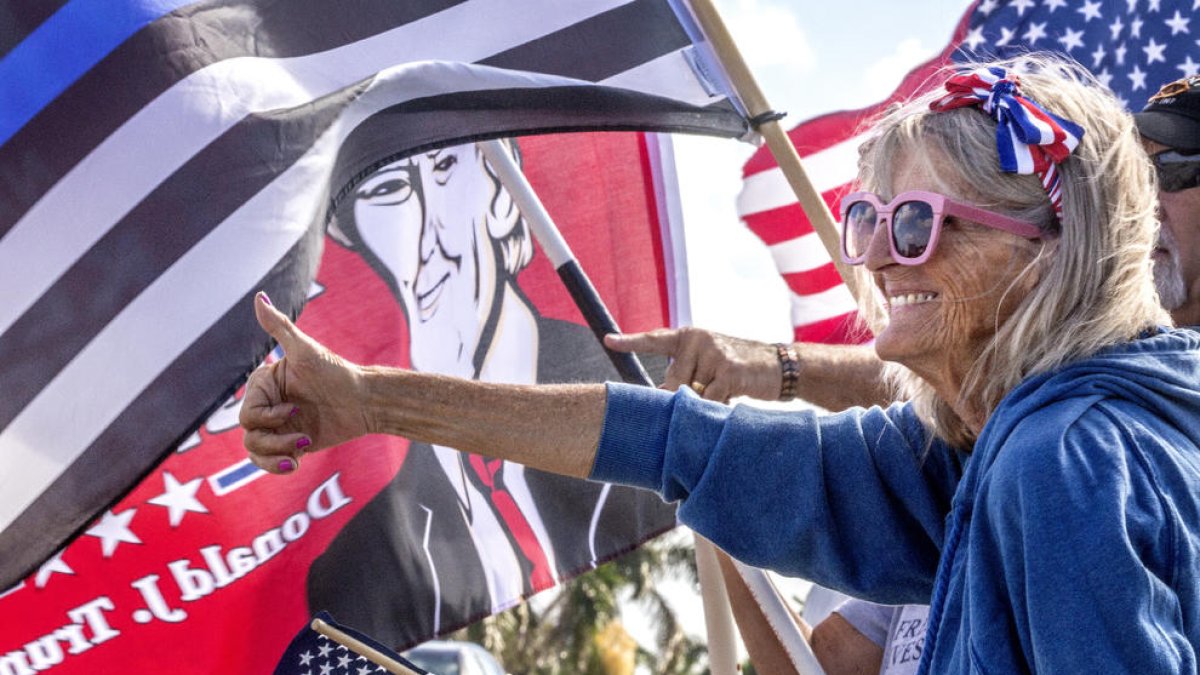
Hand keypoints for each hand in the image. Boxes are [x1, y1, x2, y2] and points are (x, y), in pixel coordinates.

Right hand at [240, 292, 370, 473]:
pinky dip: (277, 466)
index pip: (247, 412)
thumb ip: (279, 327)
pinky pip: (269, 462)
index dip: (267, 417)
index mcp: (264, 384)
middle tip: (302, 436)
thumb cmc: (336, 372)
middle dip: (274, 440)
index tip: (294, 410)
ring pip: (255, 450)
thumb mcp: (305, 351)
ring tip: (301, 450)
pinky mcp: (290, 443)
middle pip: (249, 434)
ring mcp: (278, 425)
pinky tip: (295, 464)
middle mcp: (268, 404)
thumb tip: (259, 297)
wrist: (364, 401)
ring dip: (276, 455)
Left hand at [604, 327, 779, 402]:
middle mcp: (697, 339)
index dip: (630, 342)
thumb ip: (684, 376)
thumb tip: (660, 400)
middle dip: (685, 398)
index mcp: (688, 337)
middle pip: (672, 383)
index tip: (608, 341)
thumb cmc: (738, 370)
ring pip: (691, 394)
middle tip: (711, 392)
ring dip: (706, 403)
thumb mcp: (708, 365)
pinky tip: (733, 396)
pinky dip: (718, 407)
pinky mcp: (728, 369)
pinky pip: (709, 400)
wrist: (780, 365)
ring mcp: (713, 352)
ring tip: (726, 390)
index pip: (654, 340)